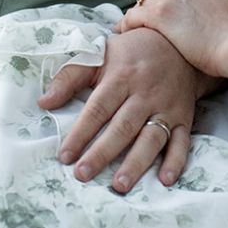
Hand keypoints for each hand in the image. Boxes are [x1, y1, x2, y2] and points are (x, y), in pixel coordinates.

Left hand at [38, 27, 205, 193]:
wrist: (177, 43)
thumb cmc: (129, 53)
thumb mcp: (98, 54)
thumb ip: (69, 77)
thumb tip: (43, 102)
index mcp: (121, 77)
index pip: (98, 109)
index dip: (80, 133)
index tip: (64, 156)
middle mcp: (145, 93)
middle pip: (122, 127)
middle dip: (102, 153)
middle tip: (83, 175)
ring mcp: (166, 107)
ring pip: (151, 138)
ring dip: (136, 163)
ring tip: (119, 185)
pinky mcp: (184, 117)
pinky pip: (182, 141)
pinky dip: (176, 161)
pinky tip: (165, 180)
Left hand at [118, 0, 227, 75]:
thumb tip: (207, 1)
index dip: (164, 7)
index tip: (161, 20)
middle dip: (153, 14)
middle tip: (148, 32)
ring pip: (142, 8)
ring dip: (139, 22)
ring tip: (133, 36)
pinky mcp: (157, 14)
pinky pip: (131, 18)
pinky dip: (125, 27)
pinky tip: (123, 36)